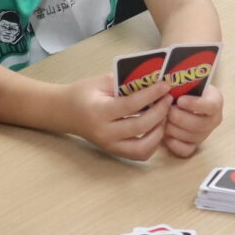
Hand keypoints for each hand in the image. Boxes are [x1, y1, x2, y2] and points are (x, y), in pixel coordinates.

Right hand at [55, 75, 170, 159]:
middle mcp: (104, 133)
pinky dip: (152, 143)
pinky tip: (155, 128)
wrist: (66, 112)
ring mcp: (109, 146)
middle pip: (140, 126)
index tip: (165, 85)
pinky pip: (139, 154)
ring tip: (163, 116)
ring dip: (159, 132)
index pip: (131, 105)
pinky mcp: (114, 151)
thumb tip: (154, 80)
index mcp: (99, 112)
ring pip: (143, 148)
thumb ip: (127, 82)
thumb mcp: (102, 81)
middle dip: (160, 112)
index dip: (152, 94)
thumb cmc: (84, 93)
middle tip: (168, 99)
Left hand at [160, 86, 222, 159]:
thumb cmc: (183, 88)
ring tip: (162, 119)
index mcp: (215, 101)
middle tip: (166, 111)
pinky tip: (166, 134)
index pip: (211, 106)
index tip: (180, 100)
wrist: (182, 98)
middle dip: (179, 118)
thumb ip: (181, 83)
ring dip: (173, 129)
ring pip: (190, 137)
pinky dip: (174, 144)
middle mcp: (213, 120)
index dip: (195, 104)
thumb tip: (166, 85)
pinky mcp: (194, 146)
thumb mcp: (185, 81)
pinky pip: (185, 151)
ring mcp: (204, 134)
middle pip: (199, 125)